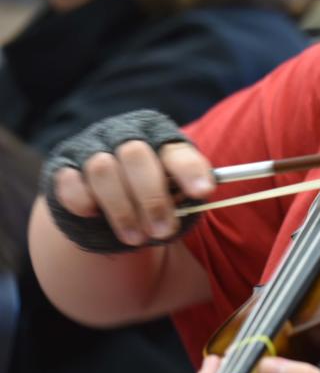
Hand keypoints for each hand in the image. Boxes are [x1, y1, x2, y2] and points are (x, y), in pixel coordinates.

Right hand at [44, 110, 214, 248]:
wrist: (108, 201)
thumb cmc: (152, 193)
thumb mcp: (176, 191)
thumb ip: (188, 193)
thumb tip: (202, 196)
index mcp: (159, 136)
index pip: (176, 149)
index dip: (189, 170)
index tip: (203, 192)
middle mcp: (124, 134)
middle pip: (135, 155)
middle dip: (152, 198)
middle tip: (163, 231)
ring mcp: (91, 147)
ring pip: (102, 169)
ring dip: (121, 209)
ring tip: (136, 238)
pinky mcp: (62, 166)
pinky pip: (69, 181)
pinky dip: (83, 200)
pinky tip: (94, 215)